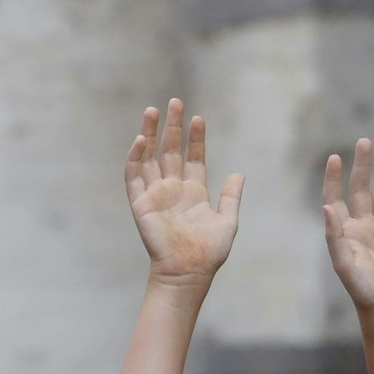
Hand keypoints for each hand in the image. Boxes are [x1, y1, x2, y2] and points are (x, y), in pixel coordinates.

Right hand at [124, 100, 244, 285]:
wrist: (189, 271)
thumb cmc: (209, 252)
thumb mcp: (227, 221)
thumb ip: (231, 196)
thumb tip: (239, 174)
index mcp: (194, 192)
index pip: (193, 158)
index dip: (195, 138)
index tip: (199, 118)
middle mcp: (173, 190)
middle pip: (170, 151)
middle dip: (172, 127)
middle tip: (174, 102)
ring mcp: (155, 194)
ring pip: (149, 157)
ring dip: (149, 134)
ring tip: (152, 111)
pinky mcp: (140, 203)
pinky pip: (134, 176)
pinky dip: (135, 157)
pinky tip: (141, 139)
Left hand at [322, 139, 373, 327]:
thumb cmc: (363, 291)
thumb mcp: (344, 264)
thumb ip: (334, 235)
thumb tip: (326, 206)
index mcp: (347, 231)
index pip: (337, 198)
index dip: (334, 178)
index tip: (336, 156)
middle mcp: (365, 228)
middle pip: (362, 190)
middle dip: (363, 166)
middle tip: (365, 141)